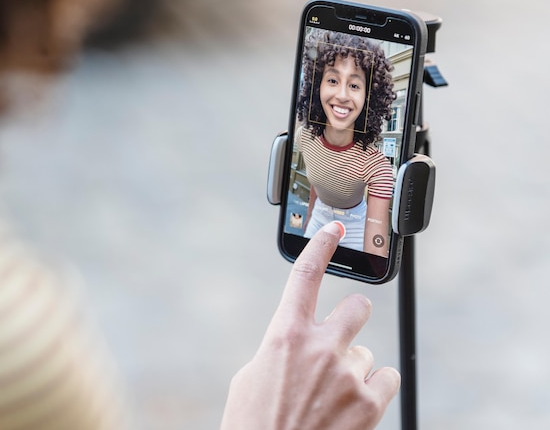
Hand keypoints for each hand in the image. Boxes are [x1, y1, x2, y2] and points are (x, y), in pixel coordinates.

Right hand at [220, 221, 400, 429]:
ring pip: (367, 354)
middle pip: (357, 307)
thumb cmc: (253, 422)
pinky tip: (351, 407)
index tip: (335, 228)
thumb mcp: (251, 377)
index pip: (305, 275)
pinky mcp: (370, 404)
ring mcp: (348, 375)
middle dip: (352, 317)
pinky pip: (387, 379)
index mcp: (284, 335)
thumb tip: (299, 342)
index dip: (321, 245)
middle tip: (344, 334)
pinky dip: (373, 391)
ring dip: (354, 369)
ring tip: (330, 397)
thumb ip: (280, 349)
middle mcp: (319, 347)